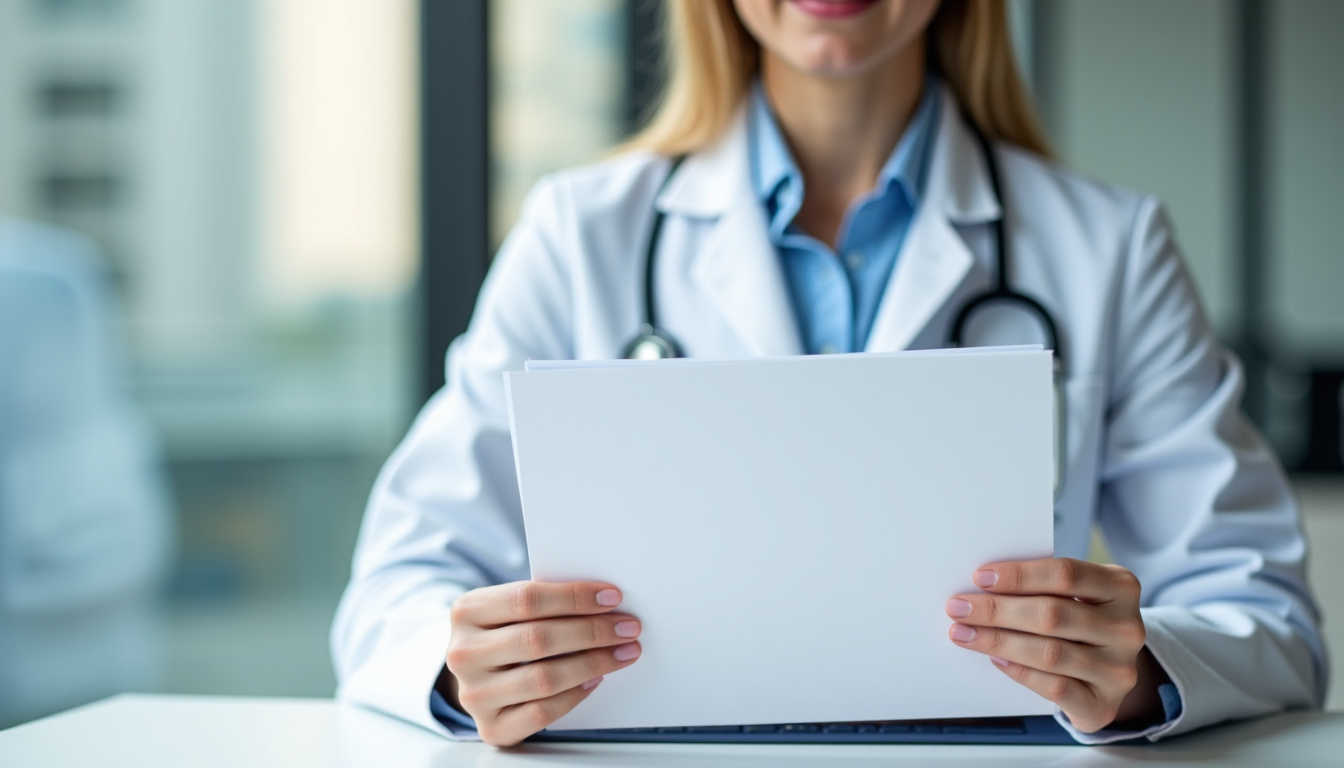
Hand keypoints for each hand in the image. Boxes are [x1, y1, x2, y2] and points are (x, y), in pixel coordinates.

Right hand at [442, 580, 642, 745]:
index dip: (574, 597)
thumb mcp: (509, 609)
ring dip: (592, 663)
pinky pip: (542, 713)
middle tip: (627, 628)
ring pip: (544, 678)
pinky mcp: (490, 727)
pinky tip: (595, 679)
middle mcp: (463, 653)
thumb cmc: (503, 633)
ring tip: (622, 652)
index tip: (612, 597)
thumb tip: (604, 601)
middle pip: (538, 639)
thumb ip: (543, 603)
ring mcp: (473, 694)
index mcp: (467, 611)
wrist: (476, 676)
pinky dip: (575, 695)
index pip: (527, 599)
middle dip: (592, 631)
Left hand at [945, 557, 1166, 732]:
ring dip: (999, 641)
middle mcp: (1127, 628)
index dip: (1019, 575)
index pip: (1066, 574)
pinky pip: (1055, 688)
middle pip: (1053, 614)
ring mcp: (1119, 669)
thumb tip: (981, 586)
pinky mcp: (1104, 704)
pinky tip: (996, 659)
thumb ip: (1041, 587)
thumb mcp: (1074, 594)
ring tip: (964, 634)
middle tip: (958, 608)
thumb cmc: (1080, 621)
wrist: (1108, 671)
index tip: (980, 577)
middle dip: (998, 610)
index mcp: (1121, 587)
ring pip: (1050, 653)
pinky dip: (1020, 671)